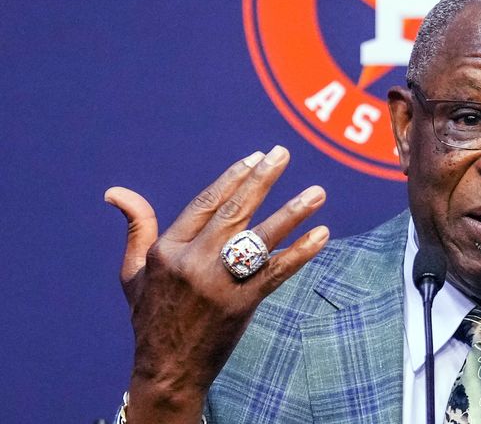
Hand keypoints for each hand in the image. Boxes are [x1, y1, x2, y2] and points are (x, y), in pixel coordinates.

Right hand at [105, 146, 327, 422]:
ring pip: (261, 238)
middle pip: (235, 211)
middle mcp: (193, 262)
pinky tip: (321, 235)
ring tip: (317, 193)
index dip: (233, 177)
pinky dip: (301, 253)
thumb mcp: (133, 273)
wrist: (167, 371)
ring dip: (293, 213)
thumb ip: (137, 228)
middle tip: (283, 153)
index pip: (206, 202)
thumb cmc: (151, 316)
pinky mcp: (242, 304)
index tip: (255, 157)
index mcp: (168, 250)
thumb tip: (116, 192)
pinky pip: (277, 272)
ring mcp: (219, 283)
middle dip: (262, 179)